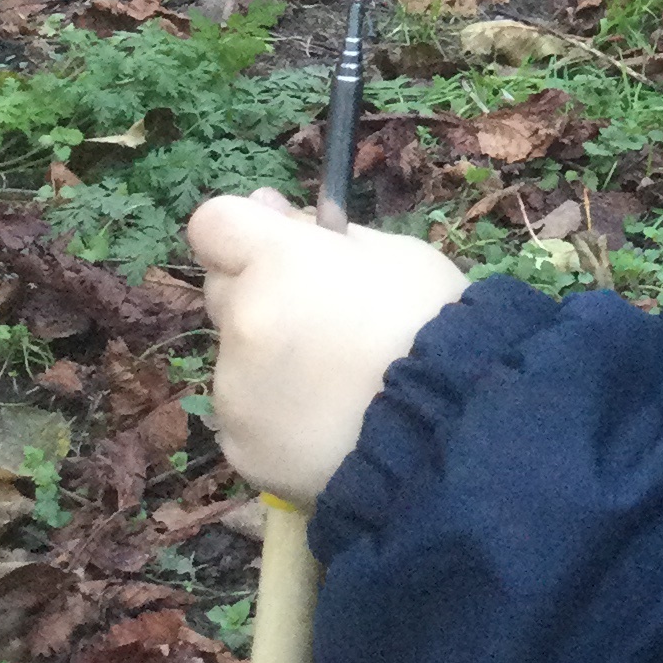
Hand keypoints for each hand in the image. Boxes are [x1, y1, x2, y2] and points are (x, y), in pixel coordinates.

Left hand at [187, 189, 467, 505]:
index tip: (280, 252)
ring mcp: (234, 390)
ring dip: (274, 365)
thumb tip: (276, 215)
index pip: (214, 223)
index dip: (246, 233)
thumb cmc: (435, 327)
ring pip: (238, 362)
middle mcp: (240, 321)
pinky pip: (251, 420)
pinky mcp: (240, 447)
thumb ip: (327, 236)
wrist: (448, 432)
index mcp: (276, 262)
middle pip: (223, 293)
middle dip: (262, 298)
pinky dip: (280, 421)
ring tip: (342, 391)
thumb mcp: (399, 256)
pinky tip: (331, 430)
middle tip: (328, 324)